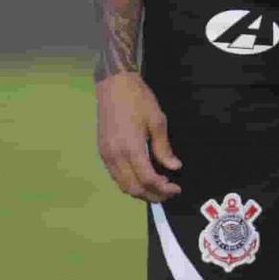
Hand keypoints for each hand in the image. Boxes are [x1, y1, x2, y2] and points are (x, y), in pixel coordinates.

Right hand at [96, 72, 180, 200]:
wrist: (113, 84)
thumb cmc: (138, 99)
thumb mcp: (157, 120)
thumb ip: (164, 148)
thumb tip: (174, 167)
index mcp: (130, 148)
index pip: (147, 179)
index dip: (163, 188)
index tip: (176, 189)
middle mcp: (115, 156)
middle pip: (133, 188)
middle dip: (152, 195)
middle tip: (168, 193)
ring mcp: (106, 155)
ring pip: (122, 185)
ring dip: (140, 192)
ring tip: (157, 188)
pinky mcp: (102, 152)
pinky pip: (115, 176)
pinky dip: (129, 182)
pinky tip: (142, 178)